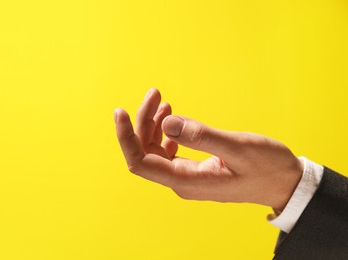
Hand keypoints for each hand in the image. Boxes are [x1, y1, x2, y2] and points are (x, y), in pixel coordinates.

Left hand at [114, 89, 302, 210]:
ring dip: (153, 124)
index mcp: (186, 181)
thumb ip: (201, 136)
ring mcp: (186, 176)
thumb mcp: (237, 148)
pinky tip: (170, 116)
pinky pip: (168, 150)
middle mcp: (181, 181)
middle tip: (155, 93)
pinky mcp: (193, 169)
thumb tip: (167, 123)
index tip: (120, 112)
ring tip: (162, 100)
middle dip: (142, 122)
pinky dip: (165, 131)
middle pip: (145, 152)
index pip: (140, 162)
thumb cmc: (266, 168)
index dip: (126, 137)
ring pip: (155, 149)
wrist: (284, 183)